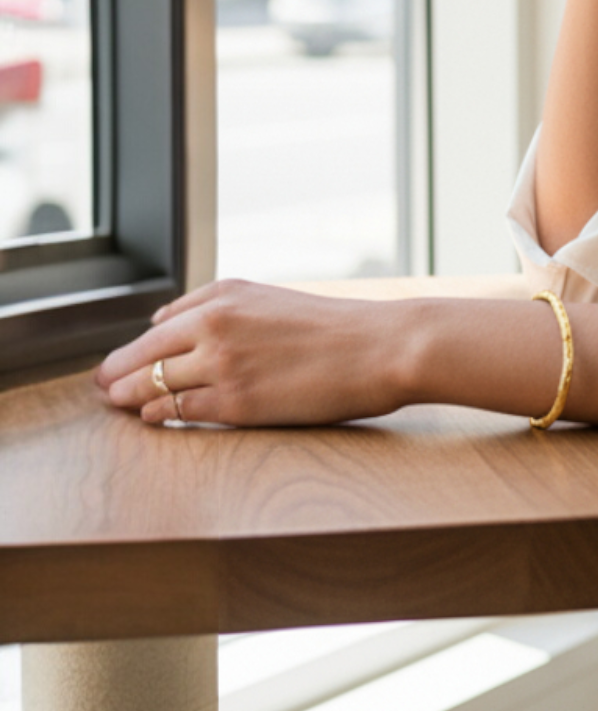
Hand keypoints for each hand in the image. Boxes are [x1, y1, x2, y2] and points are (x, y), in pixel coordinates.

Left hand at [93, 279, 413, 427]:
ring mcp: (222, 364)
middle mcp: (215, 324)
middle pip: (142, 354)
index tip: (121, 362)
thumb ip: (219, 306)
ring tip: (120, 404)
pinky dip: (159, 414)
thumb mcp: (271, 300)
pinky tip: (153, 416)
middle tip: (103, 388)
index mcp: (226, 294)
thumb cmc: (335, 327)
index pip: (158, 324)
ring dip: (130, 396)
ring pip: (152, 384)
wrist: (379, 347)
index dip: (133, 348)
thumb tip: (166, 324)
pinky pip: (179, 410)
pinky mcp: (236, 403)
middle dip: (116, 373)